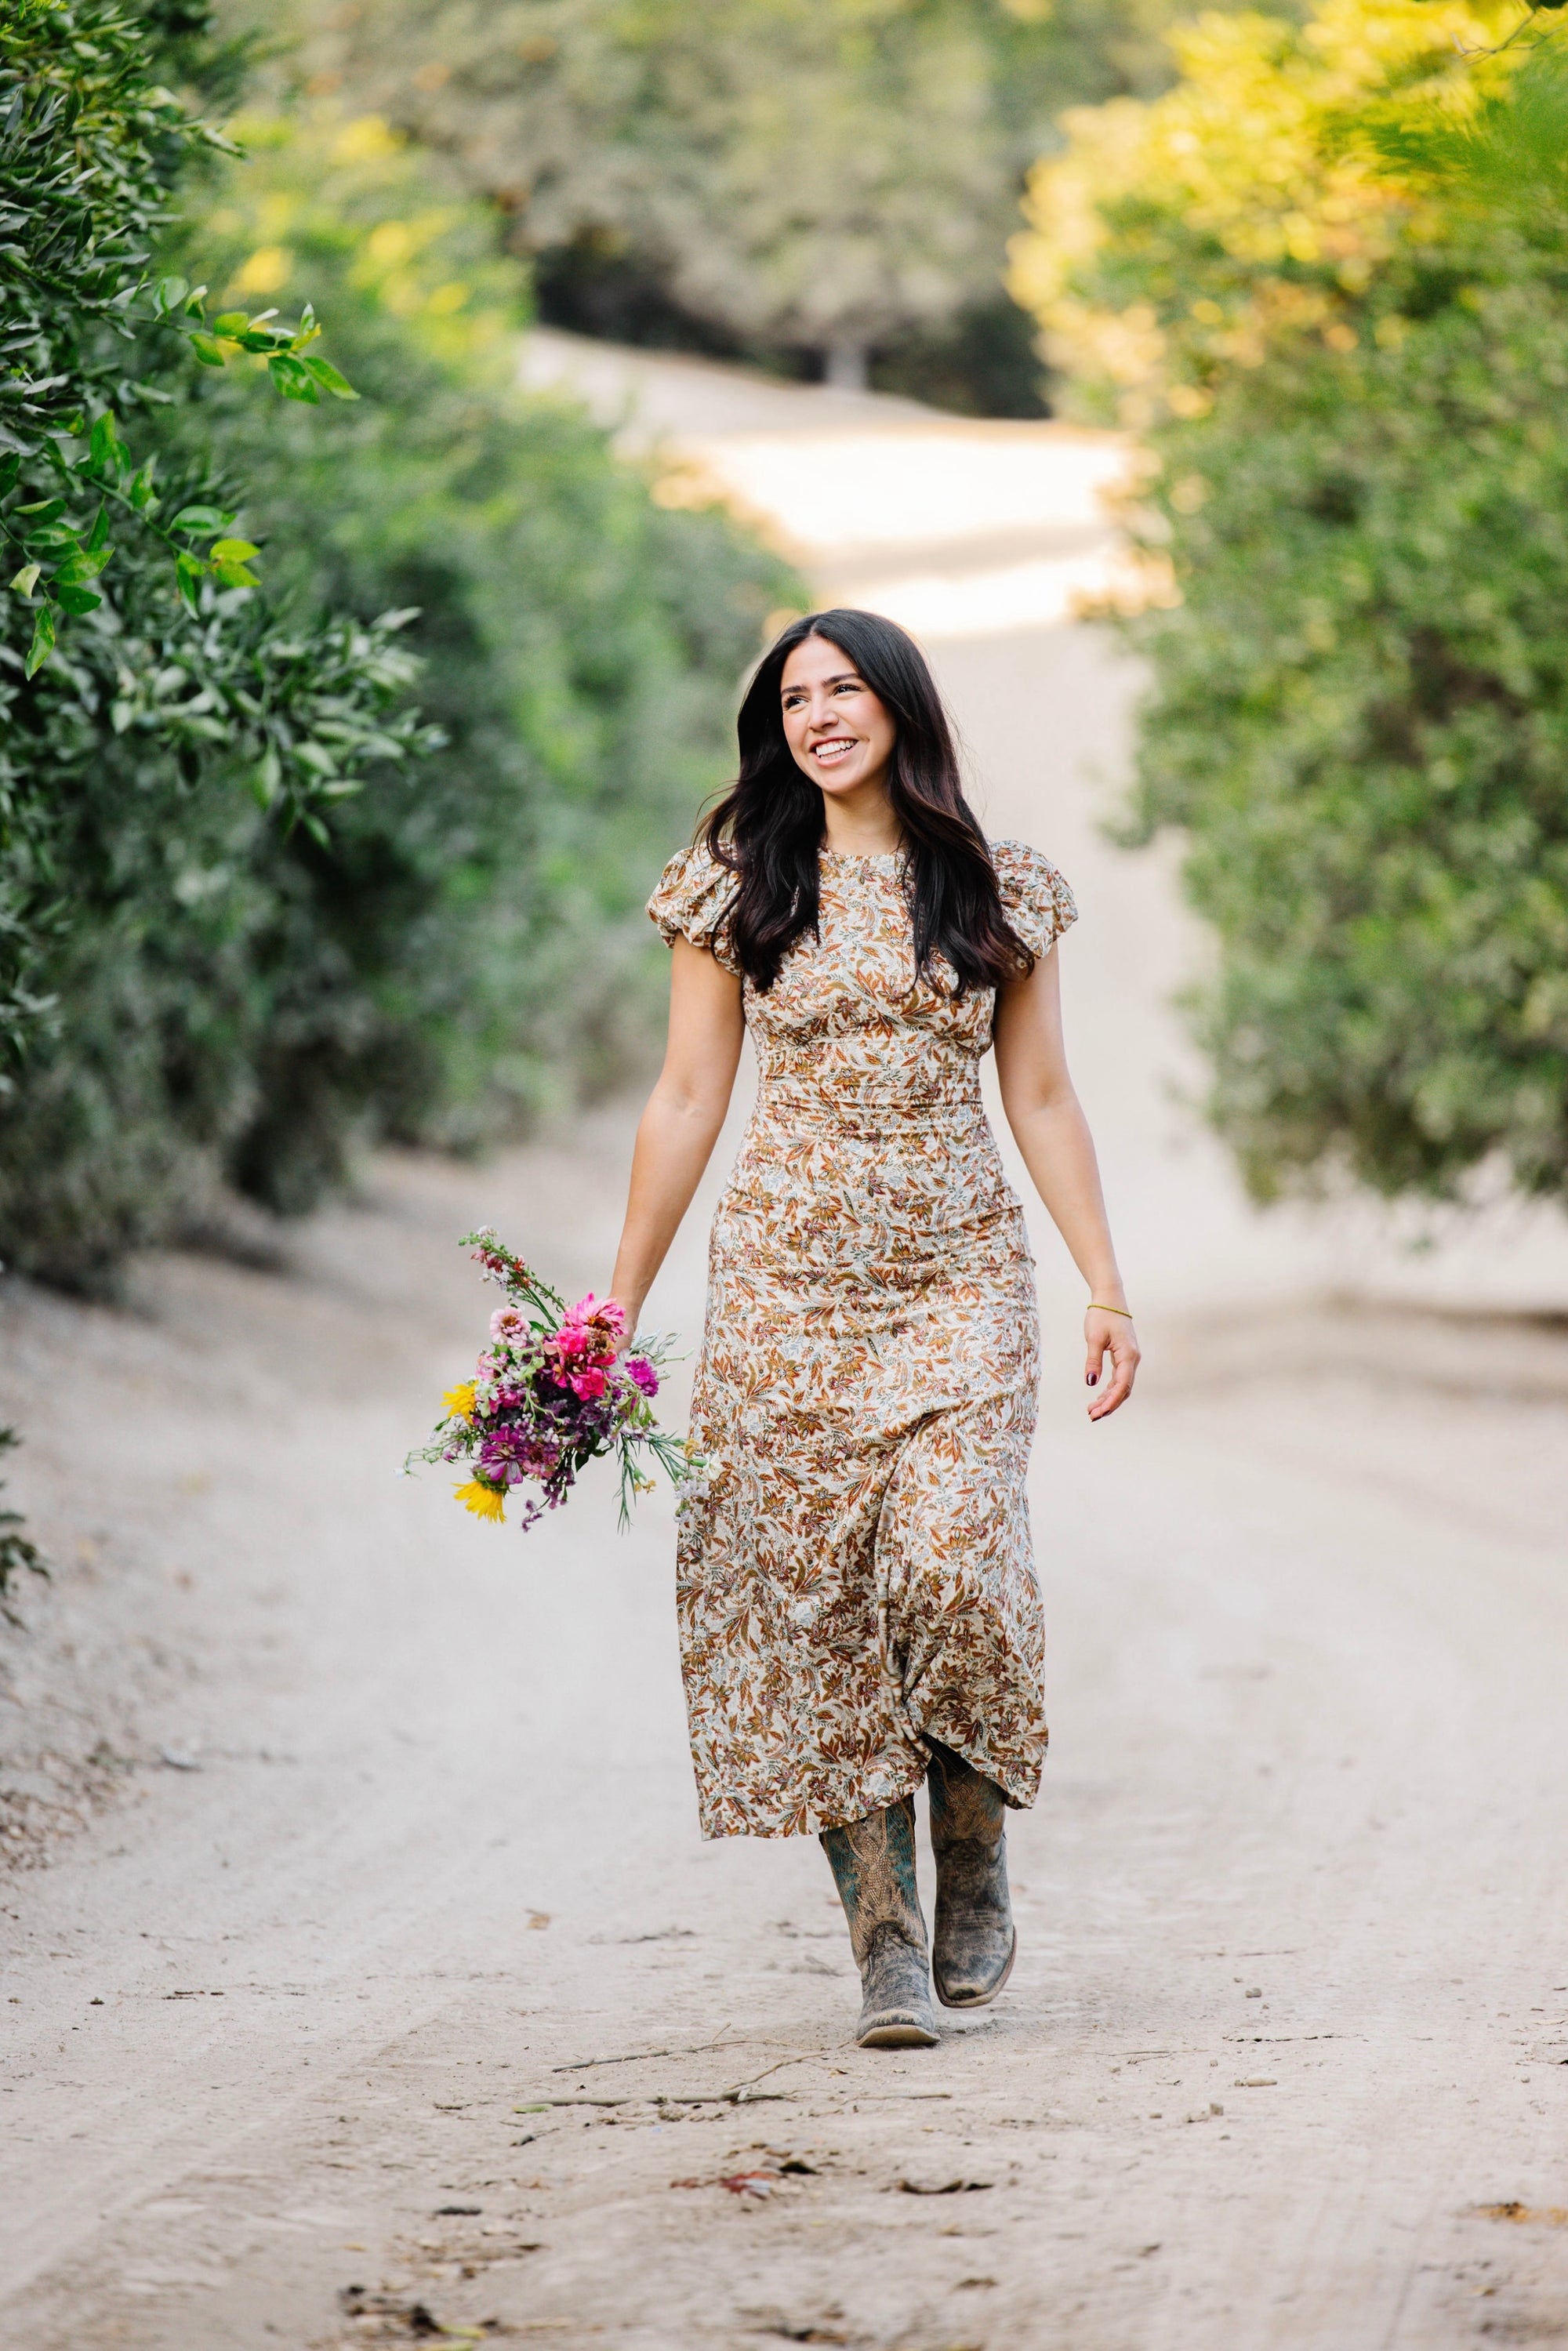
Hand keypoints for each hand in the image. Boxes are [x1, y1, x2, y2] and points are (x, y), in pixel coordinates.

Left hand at [1085, 1305, 1138, 1420]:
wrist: (1110, 1299)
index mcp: (1128, 1355)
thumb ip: (1093, 1361)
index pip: (1122, 1385)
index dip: (1111, 1401)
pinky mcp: (1124, 1356)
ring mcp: (1130, 1358)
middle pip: (1123, 1389)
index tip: (1097, 1412)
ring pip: (1122, 1385)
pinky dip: (1110, 1389)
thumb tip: (1091, 1382)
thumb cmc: (1101, 1315)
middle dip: (1109, 1405)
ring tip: (1092, 1410)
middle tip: (1092, 1416)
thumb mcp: (1094, 1339)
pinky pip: (1119, 1378)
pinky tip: (1099, 1397)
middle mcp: (1132, 1359)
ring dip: (1109, 1399)